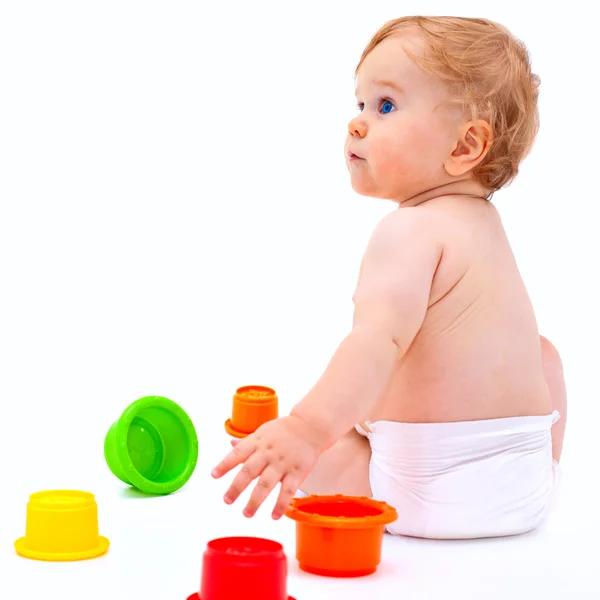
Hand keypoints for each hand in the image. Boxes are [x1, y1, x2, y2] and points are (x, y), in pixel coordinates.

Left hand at [211, 415, 325, 518]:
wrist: (310, 426)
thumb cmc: (284, 430)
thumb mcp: (263, 431)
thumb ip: (247, 442)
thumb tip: (230, 444)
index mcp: (257, 442)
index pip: (237, 453)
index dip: (225, 464)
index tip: (214, 475)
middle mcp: (268, 452)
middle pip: (249, 471)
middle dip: (236, 487)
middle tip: (227, 500)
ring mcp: (283, 463)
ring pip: (266, 484)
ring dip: (255, 501)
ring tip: (246, 513)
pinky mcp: (297, 471)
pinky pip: (288, 490)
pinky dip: (280, 504)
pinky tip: (274, 516)